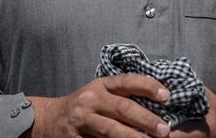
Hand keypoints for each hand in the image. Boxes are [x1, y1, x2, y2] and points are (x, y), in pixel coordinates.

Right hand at [27, 74, 171, 137]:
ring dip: (132, 137)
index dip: (148, 86)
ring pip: (111, 129)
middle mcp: (91, 99)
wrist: (48, 118)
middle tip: (164, 130)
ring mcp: (82, 120)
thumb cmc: (83, 105)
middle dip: (146, 119)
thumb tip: (158, 104)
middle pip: (122, 108)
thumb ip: (121, 95)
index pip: (127, 82)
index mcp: (101, 85)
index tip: (167, 95)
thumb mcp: (99, 92)